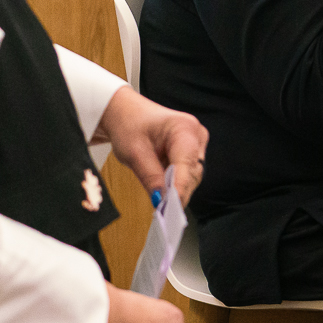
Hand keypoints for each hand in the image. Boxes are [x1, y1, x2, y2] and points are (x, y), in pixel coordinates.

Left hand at [98, 86, 207, 206]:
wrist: (126, 114)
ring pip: (192, 175)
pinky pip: (187, 173)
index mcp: (184, 127)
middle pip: (193, 172)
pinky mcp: (192, 151)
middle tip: (162, 208)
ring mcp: (197, 143)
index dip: (180, 187)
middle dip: (178, 190)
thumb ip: (150, 176)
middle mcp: (196, 134)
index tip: (171, 207)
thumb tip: (161, 200)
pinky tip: (164, 188)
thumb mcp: (134, 152)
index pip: (186, 163)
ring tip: (160, 198)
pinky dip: (175, 183)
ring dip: (176, 187)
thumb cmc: (129, 124)